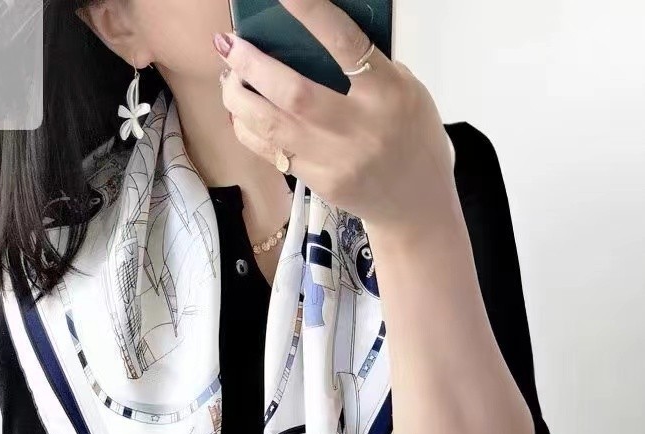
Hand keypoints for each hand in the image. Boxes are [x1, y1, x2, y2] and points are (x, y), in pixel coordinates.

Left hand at [214, 0, 455, 227]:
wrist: (416, 203)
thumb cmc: (413, 137)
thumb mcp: (407, 91)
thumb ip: (369, 67)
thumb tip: (316, 38)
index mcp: (388, 94)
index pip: (346, 44)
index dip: (312, 13)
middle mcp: (359, 128)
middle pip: (293, 93)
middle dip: (251, 65)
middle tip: (228, 44)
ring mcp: (336, 160)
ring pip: (271, 127)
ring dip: (239, 99)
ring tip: (228, 78)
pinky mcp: (319, 183)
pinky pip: (272, 153)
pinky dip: (248, 129)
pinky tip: (240, 113)